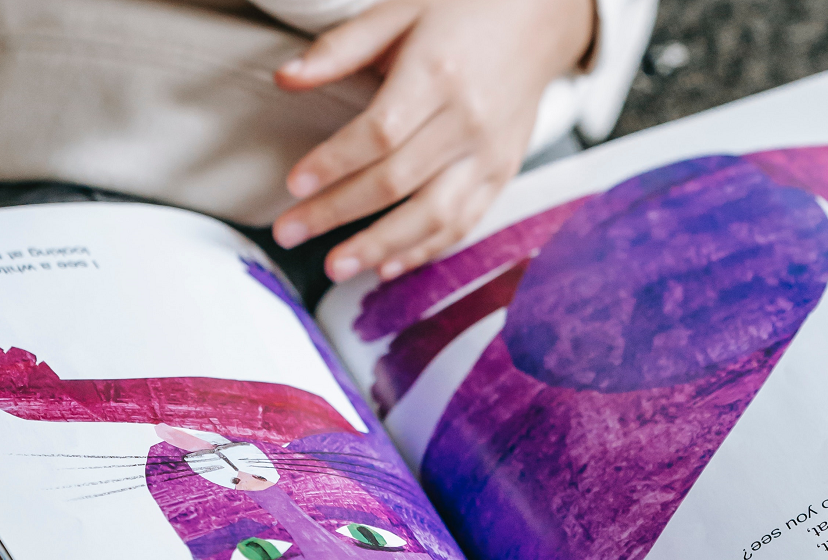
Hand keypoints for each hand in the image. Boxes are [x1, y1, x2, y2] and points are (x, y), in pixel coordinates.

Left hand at [272, 0, 595, 280]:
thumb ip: (341, 47)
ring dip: (381, 247)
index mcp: (437, 73)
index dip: (333, 164)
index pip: (378, 134)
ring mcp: (490, 153)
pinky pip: (463, 222)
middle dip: (338, 213)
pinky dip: (425, 249)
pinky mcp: (503, 173)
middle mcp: (468, 119)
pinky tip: (388, 265)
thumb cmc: (466, 9)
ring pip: (432, 215)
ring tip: (338, 266)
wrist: (542, 18)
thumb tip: (285, 78)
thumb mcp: (400, 10)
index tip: (294, 184)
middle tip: (291, 232)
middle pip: (396, 181)